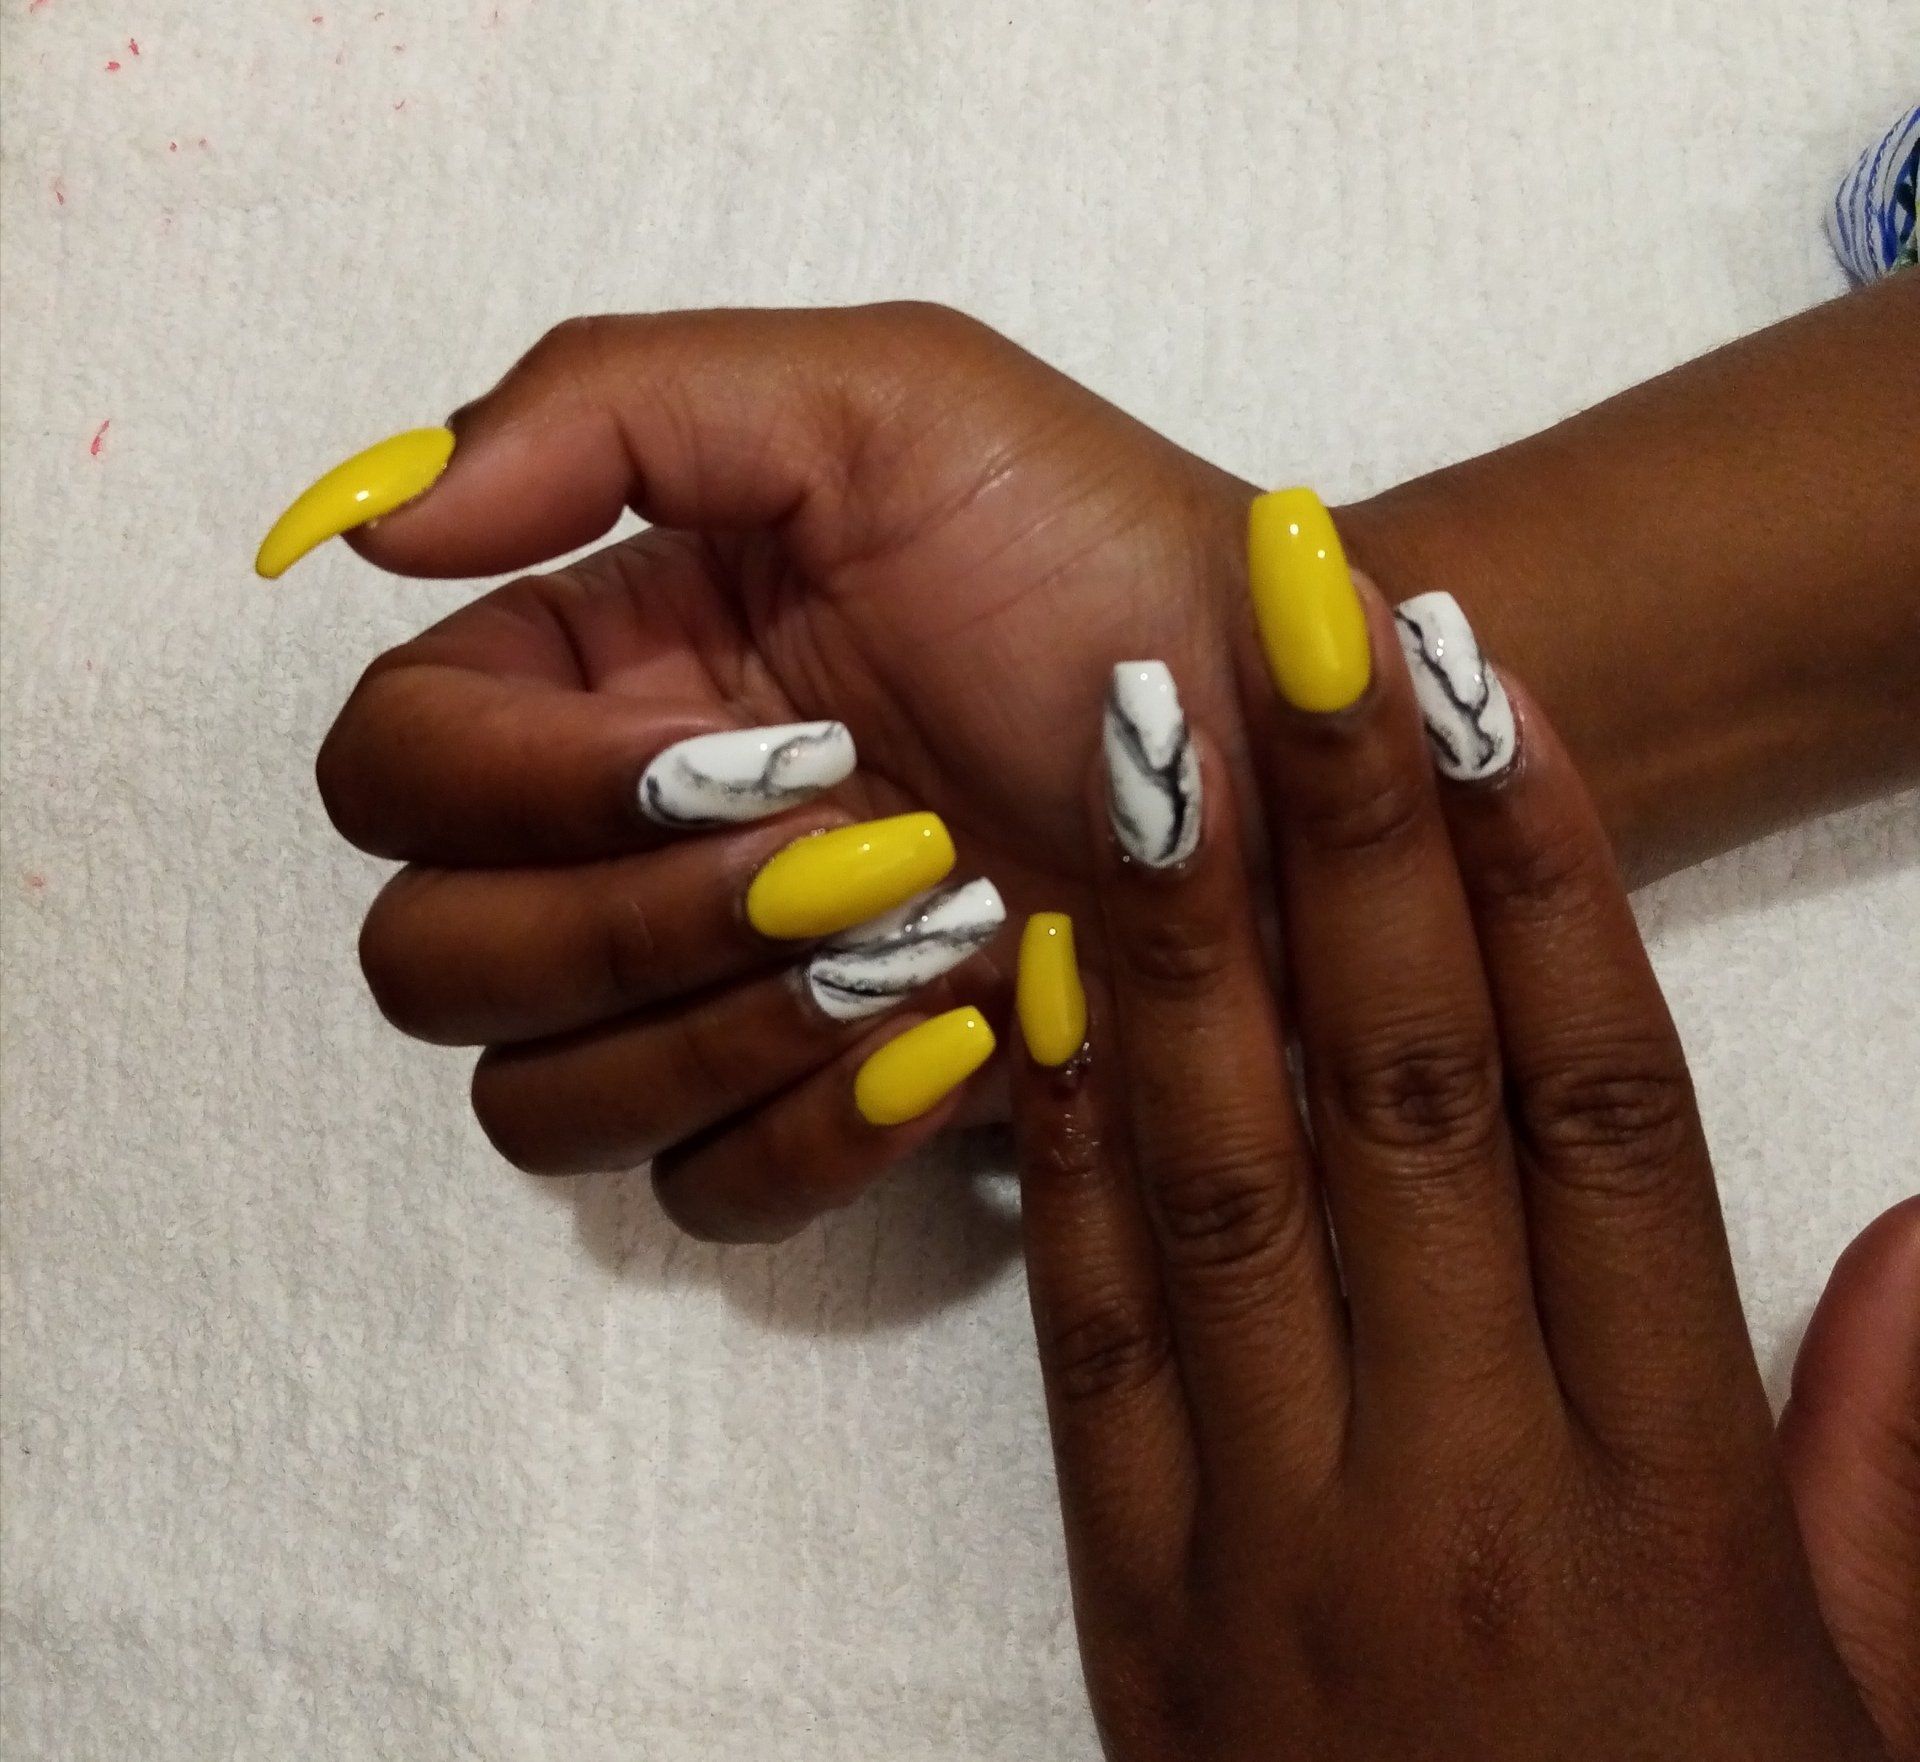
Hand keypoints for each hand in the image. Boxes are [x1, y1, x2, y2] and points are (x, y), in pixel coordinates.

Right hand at [310, 305, 1252, 1238]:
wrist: (1296, 744)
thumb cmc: (1114, 561)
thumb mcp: (884, 407)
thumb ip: (606, 412)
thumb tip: (360, 527)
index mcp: (611, 668)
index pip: (395, 767)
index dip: (519, 788)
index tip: (736, 752)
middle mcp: (630, 840)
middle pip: (433, 961)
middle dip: (628, 924)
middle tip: (848, 852)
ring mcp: (718, 992)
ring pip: (539, 1107)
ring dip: (718, 1030)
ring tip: (927, 933)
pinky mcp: (823, 1110)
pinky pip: (701, 1200)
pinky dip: (806, 1132)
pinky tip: (953, 1035)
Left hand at [1007, 541, 1896, 1755]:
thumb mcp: (1874, 1722)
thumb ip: (1895, 1477)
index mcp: (1666, 1509)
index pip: (1599, 1115)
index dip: (1542, 878)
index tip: (1490, 688)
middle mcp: (1464, 1489)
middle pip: (1401, 1094)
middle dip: (1356, 829)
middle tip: (1301, 606)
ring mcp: (1272, 1545)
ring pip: (1222, 1178)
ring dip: (1185, 932)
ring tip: (1149, 724)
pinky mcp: (1134, 1608)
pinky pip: (1088, 1338)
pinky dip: (1060, 1147)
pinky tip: (1039, 976)